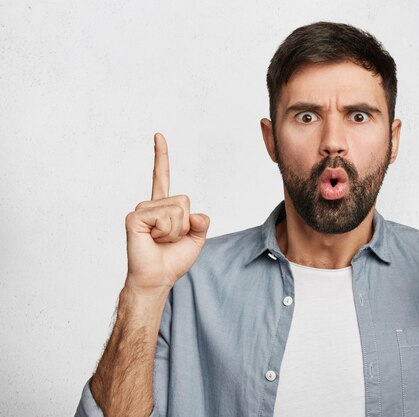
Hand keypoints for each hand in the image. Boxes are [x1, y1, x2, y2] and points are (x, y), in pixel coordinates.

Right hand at [124, 133, 209, 294]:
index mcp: (164, 207)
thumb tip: (196, 214)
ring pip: (176, 209)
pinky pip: (164, 217)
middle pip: (184, 200)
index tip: (158, 136)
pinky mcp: (135, 217)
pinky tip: (153, 239)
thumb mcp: (196, 239)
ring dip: (175, 230)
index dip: (160, 156)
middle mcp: (151, 205)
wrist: (158, 277)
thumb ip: (202, 222)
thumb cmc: (173, 260)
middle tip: (170, 239)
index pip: (162, 176)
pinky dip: (166, 232)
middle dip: (185, 224)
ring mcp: (141, 210)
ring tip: (161, 240)